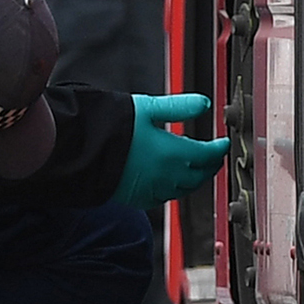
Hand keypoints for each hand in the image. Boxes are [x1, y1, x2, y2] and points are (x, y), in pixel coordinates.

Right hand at [110, 93, 227, 208]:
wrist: (80, 152)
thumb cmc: (112, 127)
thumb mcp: (148, 108)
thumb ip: (179, 107)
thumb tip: (204, 103)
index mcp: (174, 154)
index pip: (208, 155)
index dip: (219, 149)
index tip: (223, 143)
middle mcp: (167, 177)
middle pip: (200, 176)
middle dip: (210, 165)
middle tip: (214, 156)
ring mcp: (153, 191)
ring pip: (184, 189)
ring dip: (193, 178)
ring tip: (193, 166)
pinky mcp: (138, 199)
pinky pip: (164, 197)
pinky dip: (173, 188)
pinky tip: (168, 178)